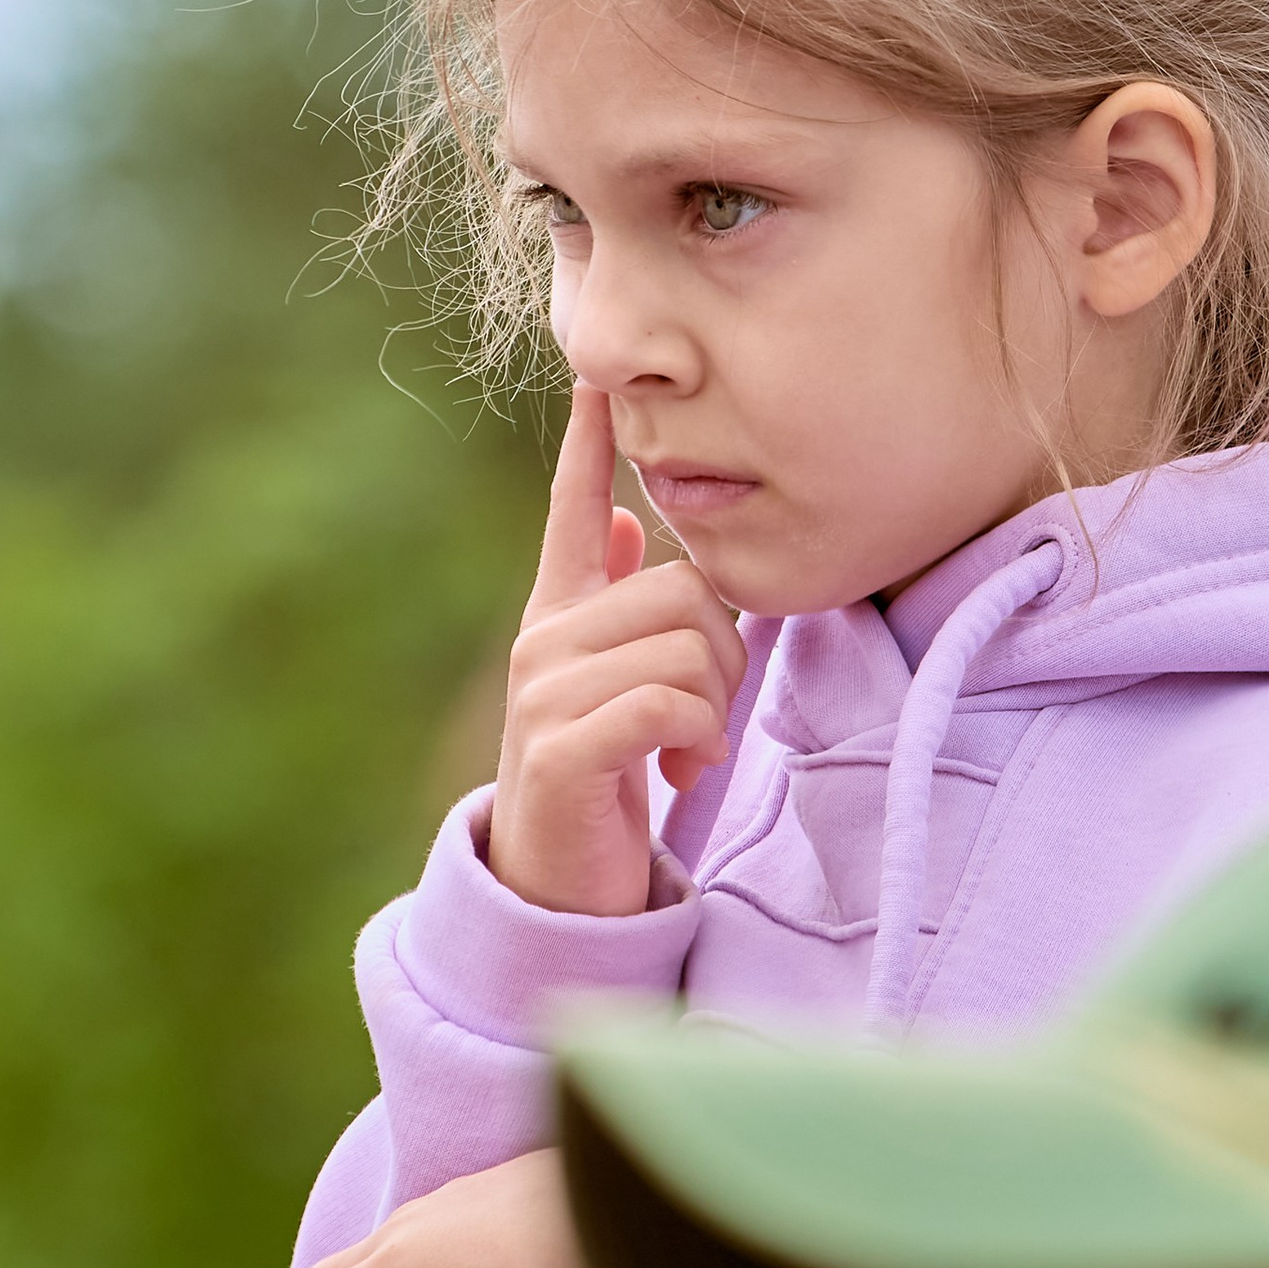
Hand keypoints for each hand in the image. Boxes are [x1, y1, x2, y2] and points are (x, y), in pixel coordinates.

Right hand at [487, 383, 746, 915]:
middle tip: (705, 715)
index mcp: (558, 617)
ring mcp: (545, 692)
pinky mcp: (561, 746)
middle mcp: (543, 640)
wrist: (555, 889)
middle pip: (684, 589)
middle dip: (725, 654)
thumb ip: (609, 601)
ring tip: (687, 750)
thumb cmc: (599, 783)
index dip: (587, 443)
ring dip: (715, 707)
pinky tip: (679, 771)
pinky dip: (695, 738)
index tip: (593, 377)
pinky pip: (669, 701)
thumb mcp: (610, 685)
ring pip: (687, 645)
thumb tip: (614, 515)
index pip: (571, 508)